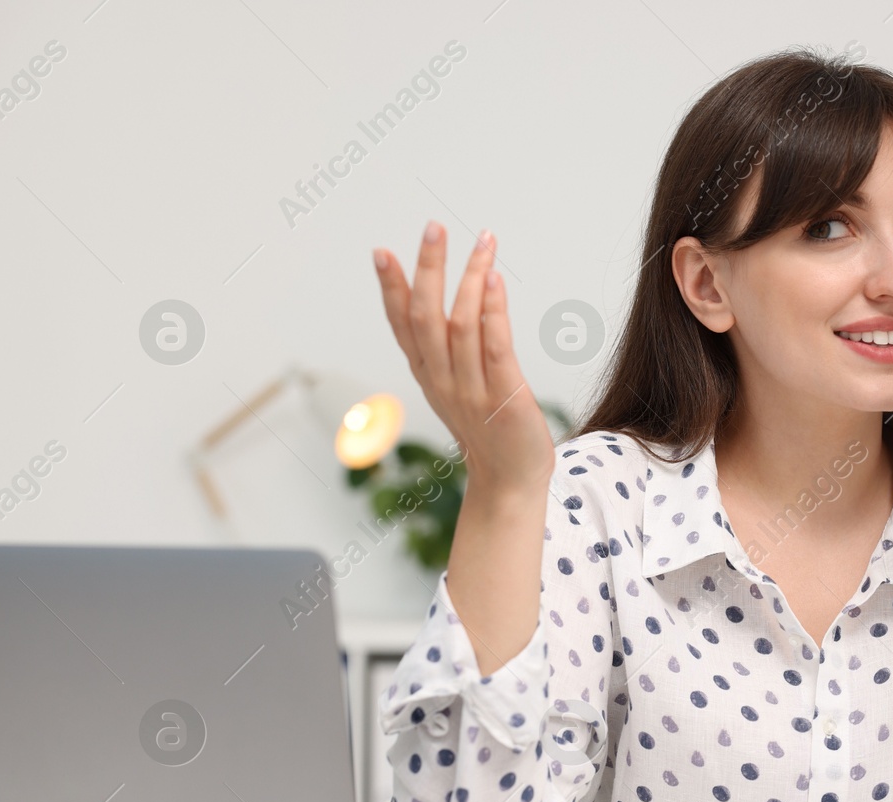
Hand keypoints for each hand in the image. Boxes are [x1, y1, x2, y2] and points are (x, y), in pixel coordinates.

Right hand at [372, 221, 552, 495]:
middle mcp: (444, 380)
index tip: (382, 252)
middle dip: (429, 270)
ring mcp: (472, 390)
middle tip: (433, 227)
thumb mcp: (457, 387)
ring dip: (470, 278)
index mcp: (429, 376)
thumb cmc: (489, 430)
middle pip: (427, 318)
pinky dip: (492, 314)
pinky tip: (495, 281)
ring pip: (462, 325)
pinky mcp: (505, 398)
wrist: (510, 483)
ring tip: (482, 241)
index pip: (404, 327)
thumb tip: (453, 304)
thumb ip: (450, 350)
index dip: (391, 289)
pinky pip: (494, 350)